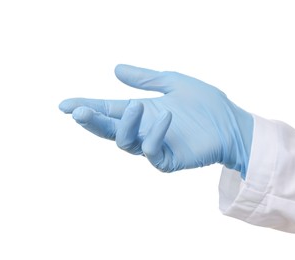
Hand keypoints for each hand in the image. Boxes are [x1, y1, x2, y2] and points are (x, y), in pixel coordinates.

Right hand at [59, 65, 252, 177]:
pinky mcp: (168, 159)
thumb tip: (116, 69)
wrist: (230, 122)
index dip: (86, 107)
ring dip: (125, 125)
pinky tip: (164, 117)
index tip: (64, 105)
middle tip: (78, 112)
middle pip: (109, 130)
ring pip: (126, 143)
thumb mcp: (172, 83)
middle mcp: (142, 130)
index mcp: (140, 112)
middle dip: (92, 122)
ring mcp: (154, 146)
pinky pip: (153, 152)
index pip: (107, 110)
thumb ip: (145, 79)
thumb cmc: (204, 103)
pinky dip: (155, 135)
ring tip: (135, 106)